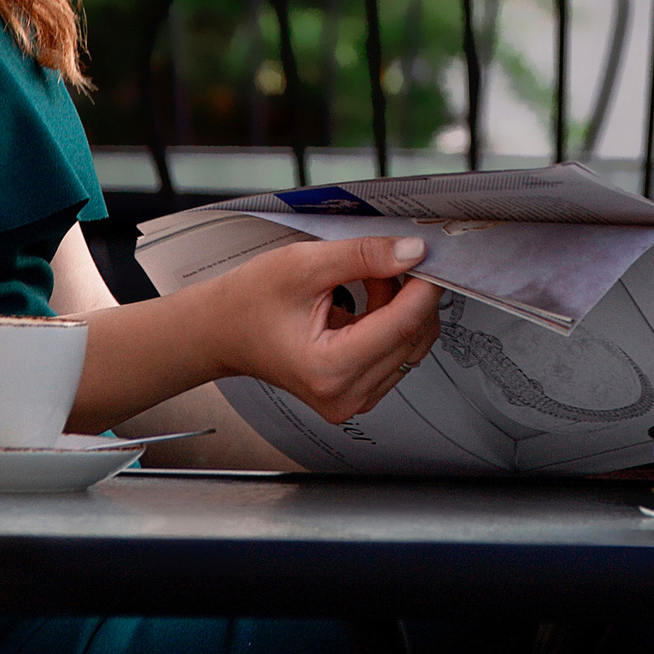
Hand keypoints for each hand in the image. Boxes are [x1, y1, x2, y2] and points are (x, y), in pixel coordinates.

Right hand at [202, 237, 443, 423]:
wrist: (222, 331)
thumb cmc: (251, 301)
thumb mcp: (305, 265)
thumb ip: (363, 257)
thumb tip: (412, 253)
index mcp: (329, 369)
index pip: (402, 325)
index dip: (424, 286)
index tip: (431, 255)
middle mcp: (346, 395)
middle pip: (413, 337)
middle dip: (413, 293)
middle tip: (394, 256)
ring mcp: (353, 400)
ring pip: (411, 345)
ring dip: (403, 307)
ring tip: (369, 279)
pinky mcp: (358, 393)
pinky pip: (397, 353)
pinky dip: (392, 322)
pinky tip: (368, 300)